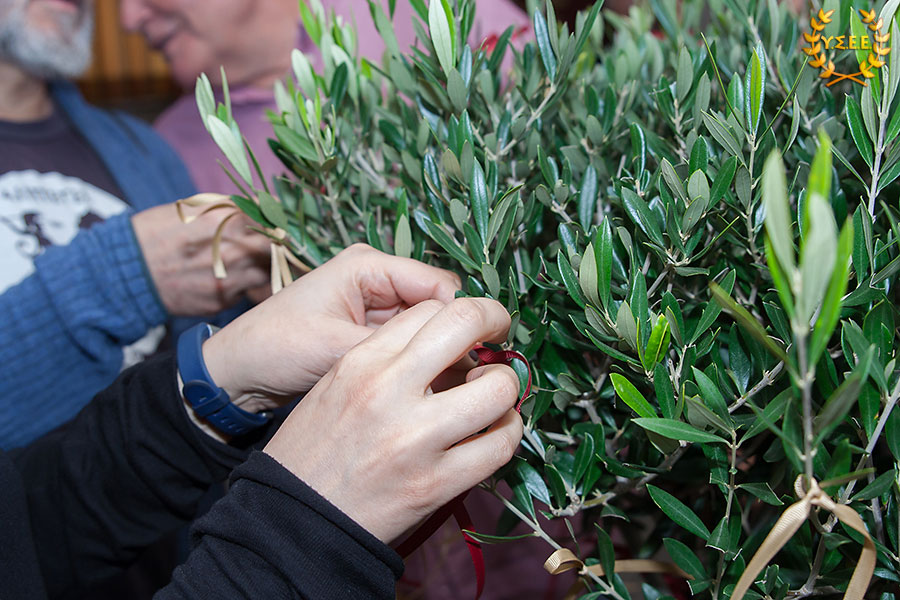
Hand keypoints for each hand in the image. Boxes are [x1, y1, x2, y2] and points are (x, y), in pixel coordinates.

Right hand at [132, 203, 269, 315]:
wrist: (125, 273)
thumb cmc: (155, 233)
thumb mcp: (190, 209)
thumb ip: (228, 209)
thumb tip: (258, 208)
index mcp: (225, 222)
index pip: (269, 220)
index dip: (274, 220)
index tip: (276, 219)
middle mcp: (234, 253)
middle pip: (276, 249)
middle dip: (278, 244)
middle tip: (276, 242)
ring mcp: (230, 281)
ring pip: (266, 274)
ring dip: (263, 266)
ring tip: (249, 259)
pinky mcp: (222, 301)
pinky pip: (245, 291)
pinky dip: (243, 283)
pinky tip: (228, 276)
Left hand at [201, 244, 460, 409]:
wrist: (236, 373)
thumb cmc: (276, 348)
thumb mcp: (336, 348)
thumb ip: (394, 353)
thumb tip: (454, 367)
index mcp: (368, 266)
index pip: (438, 285)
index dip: (466, 319)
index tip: (487, 356)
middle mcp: (376, 280)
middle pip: (438, 307)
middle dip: (457, 340)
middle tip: (475, 377)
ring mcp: (374, 308)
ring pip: (428, 330)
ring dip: (442, 356)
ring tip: (457, 388)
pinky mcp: (370, 334)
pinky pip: (411, 347)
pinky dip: (423, 366)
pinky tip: (434, 391)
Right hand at [263, 297, 523, 542]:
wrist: (293, 520)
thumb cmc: (313, 450)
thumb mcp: (336, 385)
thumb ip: (387, 360)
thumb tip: (449, 349)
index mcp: (361, 361)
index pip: (430, 308)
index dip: (458, 316)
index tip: (467, 333)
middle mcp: (389, 389)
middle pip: (467, 321)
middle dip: (495, 319)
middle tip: (499, 338)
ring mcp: (416, 437)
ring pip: (498, 387)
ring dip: (506, 387)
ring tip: (494, 397)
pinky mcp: (436, 484)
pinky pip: (499, 446)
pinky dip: (507, 434)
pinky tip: (495, 434)